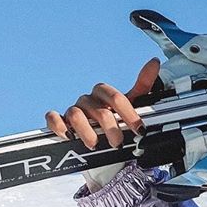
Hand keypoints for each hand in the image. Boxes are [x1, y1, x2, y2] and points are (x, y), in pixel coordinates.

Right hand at [44, 57, 160, 148]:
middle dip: (111, 128)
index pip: (116, 98)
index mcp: (104, 94)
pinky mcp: (60, 122)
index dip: (129, 113)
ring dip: (87, 131)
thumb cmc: (116, 119)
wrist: (101, 139)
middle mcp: (88, 100)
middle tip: (118, 143)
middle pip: (99, 110)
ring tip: (95, 144)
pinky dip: (58, 125)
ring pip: (76, 115)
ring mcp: (74, 110)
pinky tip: (68, 134)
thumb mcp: (132, 104)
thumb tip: (154, 62)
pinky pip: (53, 118)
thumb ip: (142, 85)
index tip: (139, 130)